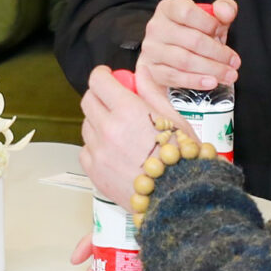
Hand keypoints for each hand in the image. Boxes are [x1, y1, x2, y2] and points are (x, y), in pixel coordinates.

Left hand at [81, 66, 167, 205]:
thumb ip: (151, 92)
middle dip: (100, 97)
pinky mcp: (94, 171)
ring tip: (121, 134)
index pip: (98, 81)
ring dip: (99, 124)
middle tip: (114, 103)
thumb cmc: (184, 159)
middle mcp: (108, 128)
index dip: (103, 75)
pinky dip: (97, 148)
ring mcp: (98, 151)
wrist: (181, 198)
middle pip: (88, 101)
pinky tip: (116, 154)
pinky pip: (86, 150)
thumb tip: (140, 72)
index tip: (108, 77)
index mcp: (128, 110)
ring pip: (87, 126)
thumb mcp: (174, 119)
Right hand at [135, 0, 239, 94]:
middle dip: (219, 53)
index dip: (209, 23)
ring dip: (212, 69)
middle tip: (235, 63)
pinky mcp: (151, 71)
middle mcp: (156, 28)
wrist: (171, 53)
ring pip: (185, 61)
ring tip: (229, 75)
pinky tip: (211, 82)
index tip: (222, 31)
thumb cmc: (193, 33)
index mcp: (168, 9)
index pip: (187, 12)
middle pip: (192, 40)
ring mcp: (152, 50)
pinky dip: (195, 81)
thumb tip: (226, 12)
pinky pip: (174, 77)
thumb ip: (223, 9)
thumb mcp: (210, 18)